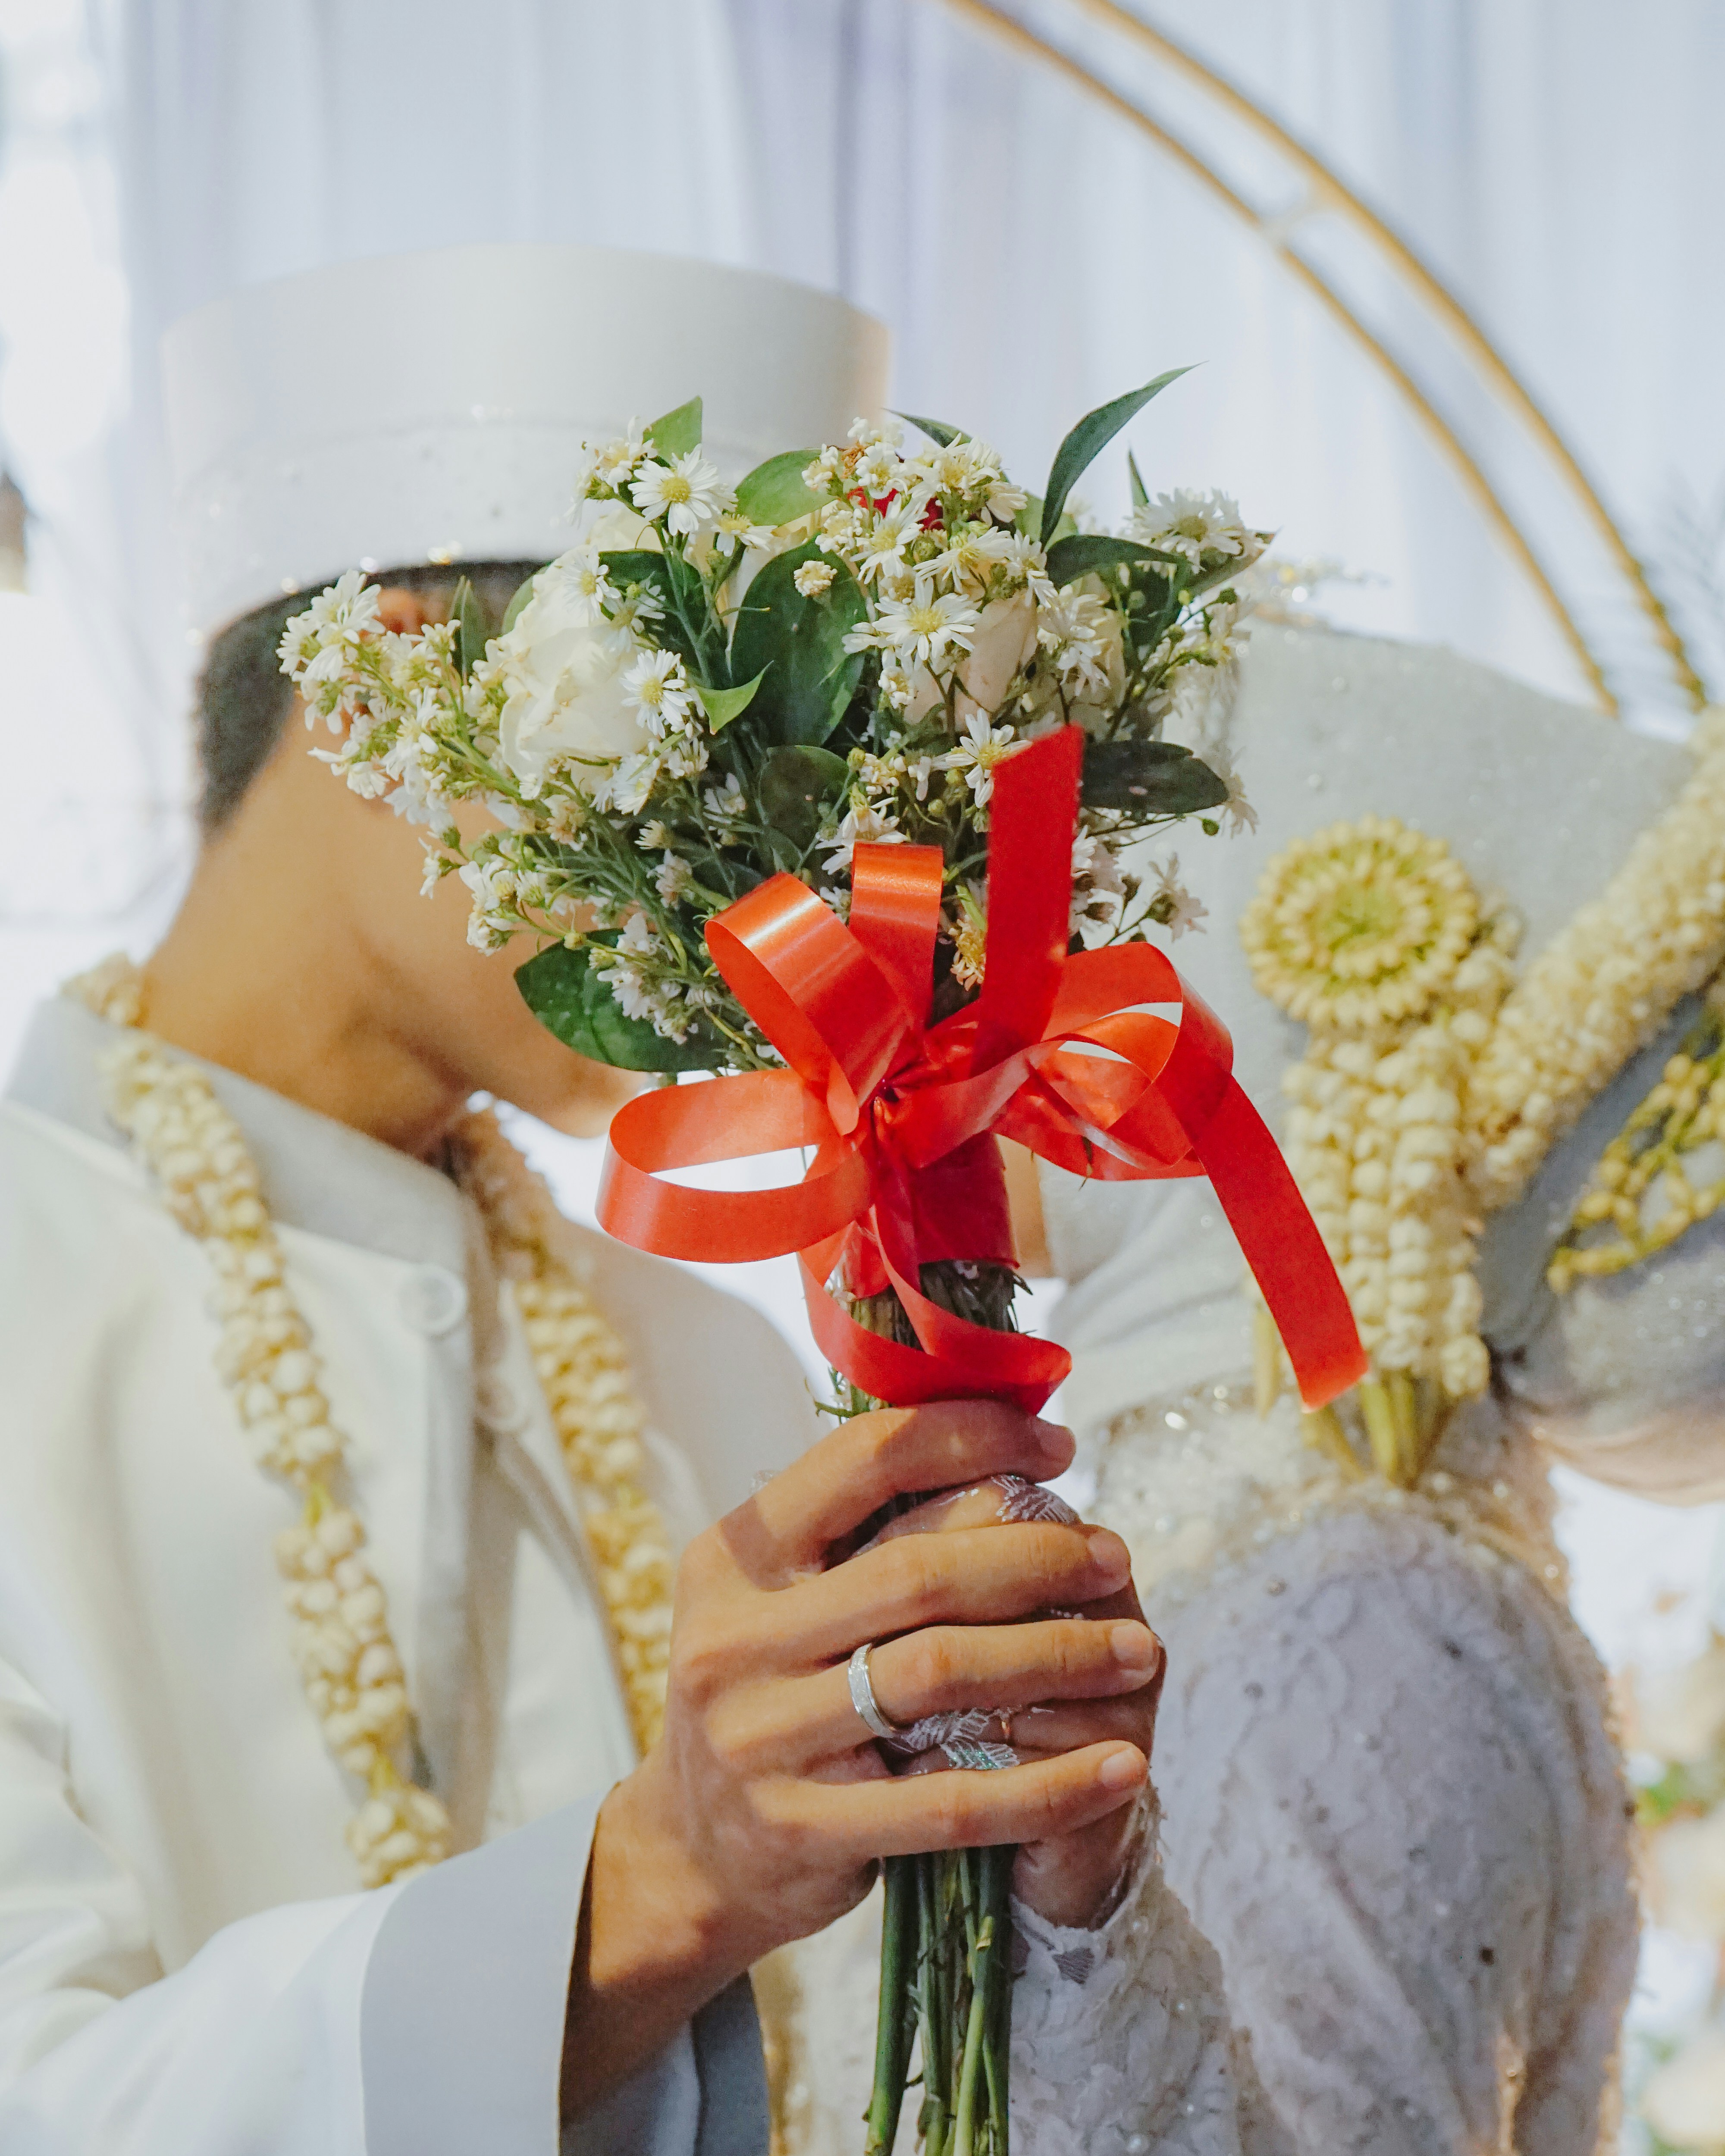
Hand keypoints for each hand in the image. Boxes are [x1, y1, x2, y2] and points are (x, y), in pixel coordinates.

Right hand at [564, 1400, 1153, 2112]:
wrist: (693, 1853)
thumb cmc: (772, 1694)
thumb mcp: (780, 1596)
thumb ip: (865, 1531)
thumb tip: (1008, 1449)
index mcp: (735, 1558)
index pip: (864, 1460)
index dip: (972, 1435)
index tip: (1056, 1445)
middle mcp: (734, 1638)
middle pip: (919, 1571)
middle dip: (1038, 1555)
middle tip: (1114, 1557)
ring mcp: (761, 1738)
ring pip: (941, 1675)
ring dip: (1060, 1655)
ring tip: (1136, 1649)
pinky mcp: (802, 1830)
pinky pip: (952, 1803)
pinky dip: (1051, 1786)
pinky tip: (1122, 1767)